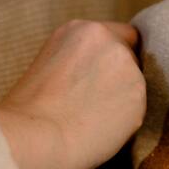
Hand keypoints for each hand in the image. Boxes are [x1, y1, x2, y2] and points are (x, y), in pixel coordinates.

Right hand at [0, 20, 145, 168]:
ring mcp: (125, 64)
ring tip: (93, 121)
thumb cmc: (30, 113)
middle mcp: (107, 39)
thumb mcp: (50, 66)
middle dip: (119, 78)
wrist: (35, 139)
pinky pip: (138, 108)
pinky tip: (101, 130)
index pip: (120, 35)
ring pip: (135, 83)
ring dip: (123, 99)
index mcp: (80, 30)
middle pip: (130, 57)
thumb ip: (81, 60)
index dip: (114, 58)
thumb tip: (100, 73)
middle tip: (96, 105)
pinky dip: (126, 120)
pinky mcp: (138, 93)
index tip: (104, 77)